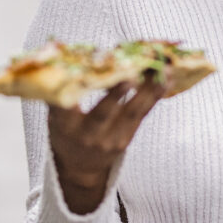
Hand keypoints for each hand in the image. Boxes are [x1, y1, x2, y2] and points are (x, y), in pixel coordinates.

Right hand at [47, 74, 167, 213]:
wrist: (80, 166)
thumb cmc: (67, 132)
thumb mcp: (56, 116)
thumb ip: (62, 93)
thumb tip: (65, 56)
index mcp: (64, 126)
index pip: (64, 109)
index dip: (70, 94)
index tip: (78, 77)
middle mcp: (87, 135)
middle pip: (102, 114)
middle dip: (115, 95)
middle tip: (127, 77)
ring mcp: (109, 139)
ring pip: (131, 112)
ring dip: (148, 89)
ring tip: (162, 70)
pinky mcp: (126, 139)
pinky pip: (142, 114)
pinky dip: (154, 95)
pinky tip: (166, 79)